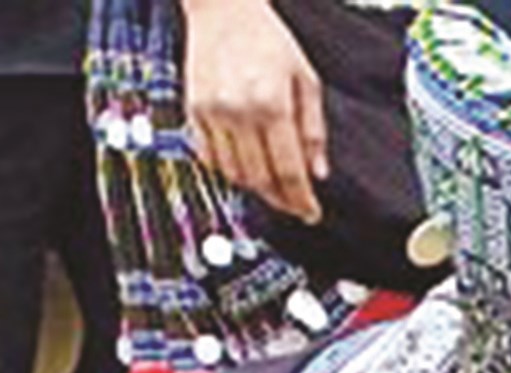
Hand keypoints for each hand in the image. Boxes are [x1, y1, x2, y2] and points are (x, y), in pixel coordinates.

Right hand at [183, 0, 326, 221]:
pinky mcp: (193, 110)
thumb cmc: (268, 40)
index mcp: (272, 104)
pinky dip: (229, 169)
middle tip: (295, 204)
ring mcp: (211, 112)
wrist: (223, 8)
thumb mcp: (305, 80)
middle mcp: (238, 112)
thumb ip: (313, 129)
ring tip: (273, 185)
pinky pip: (210, 156)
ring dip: (256, 187)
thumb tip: (317, 173)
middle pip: (260, 179)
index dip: (301, 200)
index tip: (311, 213)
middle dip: (281, 199)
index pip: (289, 171)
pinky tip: (246, 165)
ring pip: (234, 173)